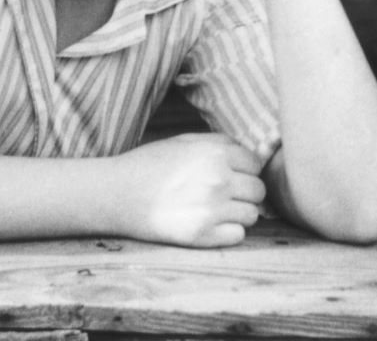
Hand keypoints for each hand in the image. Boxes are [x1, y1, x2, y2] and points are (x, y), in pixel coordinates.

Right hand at [111, 133, 265, 246]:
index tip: (232, 175)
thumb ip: (219, 143)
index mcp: (216, 153)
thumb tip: (247, 153)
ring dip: (238, 213)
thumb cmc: (150, 164)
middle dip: (245, 192)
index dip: (245, 170)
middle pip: (258, 191)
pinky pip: (238, 236)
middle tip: (225, 194)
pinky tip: (209, 223)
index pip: (256, 164)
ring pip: (252, 215)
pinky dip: (228, 232)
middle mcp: (219, 180)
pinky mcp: (203, 235)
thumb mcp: (185, 141)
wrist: (118, 193)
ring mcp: (212, 209)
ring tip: (216, 209)